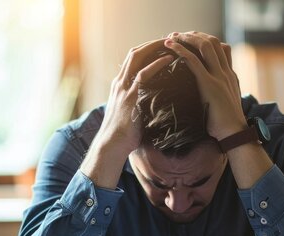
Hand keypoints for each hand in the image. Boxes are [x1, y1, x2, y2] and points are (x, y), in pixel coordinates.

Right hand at [96, 39, 173, 154]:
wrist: (111, 146)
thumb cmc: (123, 135)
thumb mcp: (131, 114)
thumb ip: (140, 105)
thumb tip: (157, 105)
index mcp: (119, 86)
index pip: (132, 59)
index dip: (148, 50)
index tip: (164, 47)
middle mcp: (119, 83)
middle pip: (134, 53)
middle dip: (152, 44)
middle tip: (170, 40)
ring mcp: (123, 88)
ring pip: (137, 57)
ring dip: (155, 47)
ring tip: (171, 43)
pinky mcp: (129, 97)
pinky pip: (143, 75)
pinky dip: (156, 64)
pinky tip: (168, 59)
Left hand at [164, 32, 246, 140]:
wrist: (234, 134)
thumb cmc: (226, 124)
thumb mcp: (225, 103)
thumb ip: (218, 93)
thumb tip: (207, 94)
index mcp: (230, 75)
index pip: (221, 48)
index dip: (205, 41)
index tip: (190, 40)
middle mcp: (226, 72)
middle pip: (213, 42)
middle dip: (194, 36)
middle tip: (178, 35)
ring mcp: (219, 77)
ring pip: (204, 46)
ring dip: (186, 38)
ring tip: (172, 37)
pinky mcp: (209, 84)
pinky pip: (194, 61)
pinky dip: (181, 50)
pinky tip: (170, 46)